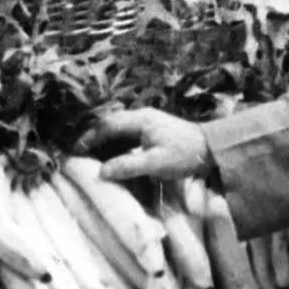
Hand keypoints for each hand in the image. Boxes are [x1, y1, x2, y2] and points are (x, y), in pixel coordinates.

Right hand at [87, 108, 210, 185]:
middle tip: (80, 155)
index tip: (76, 152)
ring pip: (118, 128)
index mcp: (141, 119)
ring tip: (92, 158)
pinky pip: (127, 134)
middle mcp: (142, 116)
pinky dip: (116, 144)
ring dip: (104, 142)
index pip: (107, 125)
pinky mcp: (153, 130)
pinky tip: (112, 157)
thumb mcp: (156, 163)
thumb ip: (128, 166)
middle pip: (110, 123)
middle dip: (93, 139)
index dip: (90, 138)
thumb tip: (102, 172)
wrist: (212, 148)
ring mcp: (148, 121)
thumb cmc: (186, 154)